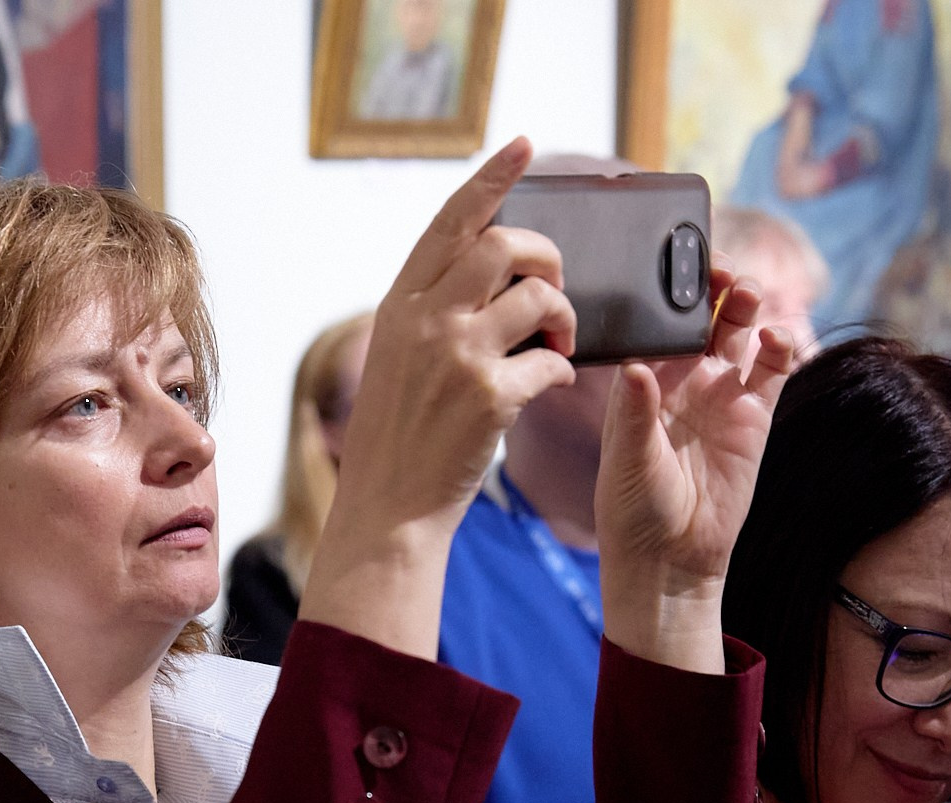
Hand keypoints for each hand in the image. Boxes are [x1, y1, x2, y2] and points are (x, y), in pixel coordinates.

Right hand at [302, 136, 579, 659]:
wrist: (387, 508)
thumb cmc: (398, 438)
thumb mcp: (397, 360)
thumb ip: (432, 312)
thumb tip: (493, 273)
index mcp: (401, 304)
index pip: (450, 221)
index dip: (492, 177)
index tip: (524, 145)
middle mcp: (425, 319)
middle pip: (505, 243)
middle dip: (546, 256)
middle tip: (553, 288)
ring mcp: (456, 356)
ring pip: (538, 295)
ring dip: (563, 315)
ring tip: (557, 343)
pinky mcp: (488, 397)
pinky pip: (550, 362)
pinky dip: (559, 371)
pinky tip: (547, 385)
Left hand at [591, 266, 792, 672]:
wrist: (671, 559)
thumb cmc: (634, 511)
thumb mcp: (628, 461)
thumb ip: (635, 414)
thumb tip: (635, 367)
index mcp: (642, 385)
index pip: (658, 326)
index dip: (669, 297)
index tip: (678, 270)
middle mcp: (683, 384)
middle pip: (702, 320)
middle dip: (713, 291)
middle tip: (722, 271)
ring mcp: (721, 397)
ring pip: (739, 336)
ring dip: (746, 309)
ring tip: (749, 293)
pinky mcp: (754, 419)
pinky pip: (771, 373)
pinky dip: (779, 349)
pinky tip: (777, 338)